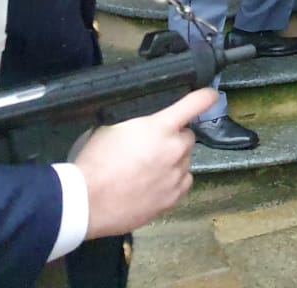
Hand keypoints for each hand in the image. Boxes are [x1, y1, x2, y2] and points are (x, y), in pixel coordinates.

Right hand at [75, 87, 214, 236]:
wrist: (86, 202)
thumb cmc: (95, 163)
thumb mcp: (112, 127)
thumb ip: (137, 122)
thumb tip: (145, 123)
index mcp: (161, 127)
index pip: (196, 103)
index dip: (205, 97)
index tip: (210, 95)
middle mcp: (175, 149)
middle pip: (187, 137)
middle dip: (174, 139)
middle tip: (152, 147)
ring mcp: (176, 176)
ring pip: (185, 161)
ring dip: (173, 161)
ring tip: (148, 170)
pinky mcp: (172, 199)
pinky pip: (183, 184)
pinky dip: (173, 182)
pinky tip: (155, 184)